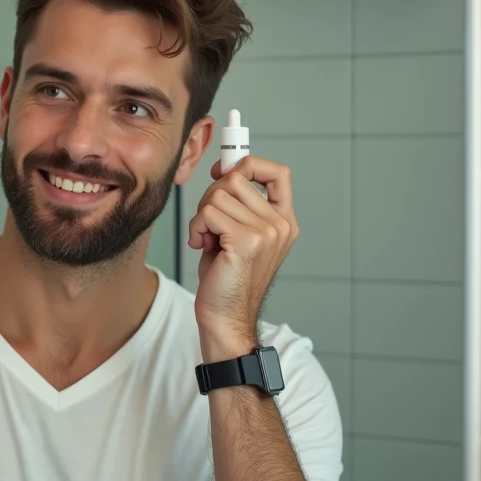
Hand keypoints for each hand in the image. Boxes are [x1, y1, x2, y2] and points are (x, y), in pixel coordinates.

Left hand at [187, 156, 298, 358]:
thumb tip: (224, 169)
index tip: (224, 174)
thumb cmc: (225, 277)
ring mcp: (266, 232)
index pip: (279, 172)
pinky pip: (208, 213)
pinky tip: (202, 246)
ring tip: (207, 240)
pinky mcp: (246, 241)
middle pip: (235, 179)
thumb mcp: (235, 232)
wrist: (225, 317)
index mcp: (283, 221)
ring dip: (201, 217)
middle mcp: (280, 224)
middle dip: (211, 197)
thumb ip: (236, 203)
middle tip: (209, 226)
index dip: (249, 164)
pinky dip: (197, 228)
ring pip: (217, 196)